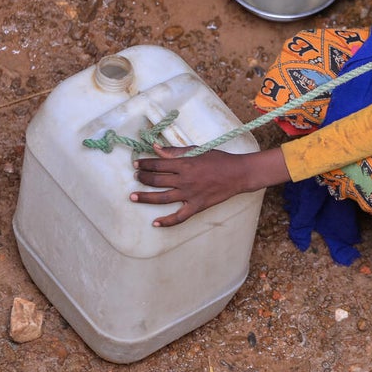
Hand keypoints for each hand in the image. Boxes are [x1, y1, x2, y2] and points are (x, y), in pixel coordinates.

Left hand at [131, 146, 290, 226]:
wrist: (238, 174)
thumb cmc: (219, 160)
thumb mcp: (198, 151)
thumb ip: (175, 151)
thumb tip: (156, 148)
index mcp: (185, 164)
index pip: (158, 164)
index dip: (145, 164)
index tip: (136, 164)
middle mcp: (185, 180)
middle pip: (157, 180)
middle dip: (143, 178)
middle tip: (136, 177)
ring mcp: (190, 195)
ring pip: (162, 198)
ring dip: (145, 198)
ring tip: (133, 197)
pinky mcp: (197, 206)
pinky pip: (179, 217)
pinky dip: (167, 222)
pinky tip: (155, 223)